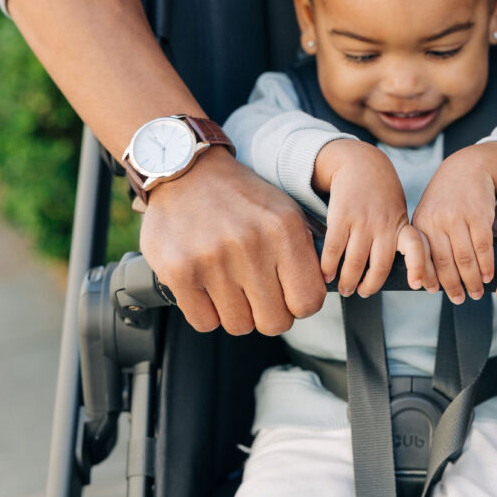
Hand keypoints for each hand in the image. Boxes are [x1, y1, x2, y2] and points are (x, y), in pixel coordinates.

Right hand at [140, 148, 325, 334]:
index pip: (308, 302)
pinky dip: (207, 312)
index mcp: (283, 230)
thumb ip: (304, 254)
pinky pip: (205, 322)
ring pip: (239, 326)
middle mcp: (251, 245)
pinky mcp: (179, 270)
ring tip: (229, 286)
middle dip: (268, 314)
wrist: (185, 171)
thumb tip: (317, 296)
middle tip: (256, 296)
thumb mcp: (285, 213)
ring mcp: (212, 259)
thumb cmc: (240, 199)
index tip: (287, 296)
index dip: (298, 306)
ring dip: (236, 313)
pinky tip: (206, 289)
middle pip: (275, 322)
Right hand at [315, 139, 435, 296]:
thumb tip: (406, 272)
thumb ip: (399, 238)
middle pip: (378, 266)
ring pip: (354, 262)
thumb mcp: (398, 212)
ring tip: (344, 288)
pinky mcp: (340, 216)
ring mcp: (362, 221)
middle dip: (368, 286)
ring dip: (347, 281)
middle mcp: (384, 224)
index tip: (417, 286)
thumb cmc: (381, 195)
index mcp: (401, 225)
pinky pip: (334, 249)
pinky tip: (326, 273)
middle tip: (360, 293)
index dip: (418, 268)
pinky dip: (328, 266)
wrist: (360, 163)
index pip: (417, 246)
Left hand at [412, 142, 496, 303]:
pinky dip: (486, 265)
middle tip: (460, 299)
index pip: (423, 257)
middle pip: (445, 262)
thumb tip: (426, 279)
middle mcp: (437, 221)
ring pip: (465, 258)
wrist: (468, 168)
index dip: (428, 277)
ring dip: (472, 280)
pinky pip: (483, 246)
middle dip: (453, 285)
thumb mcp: (428, 214)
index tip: (434, 292)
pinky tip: (489, 275)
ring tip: (476, 293)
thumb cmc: (446, 199)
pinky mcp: (479, 215)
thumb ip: (426, 242)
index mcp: (421, 223)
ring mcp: (458, 217)